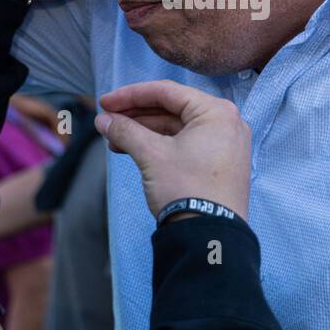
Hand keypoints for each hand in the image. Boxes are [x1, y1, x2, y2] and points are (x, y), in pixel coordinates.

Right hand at [94, 80, 250, 220]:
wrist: (209, 237)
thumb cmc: (187, 190)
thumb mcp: (151, 155)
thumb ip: (125, 131)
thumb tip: (103, 120)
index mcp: (216, 112)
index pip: (167, 92)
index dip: (130, 95)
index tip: (105, 103)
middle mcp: (226, 124)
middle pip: (172, 110)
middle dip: (136, 116)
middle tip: (107, 121)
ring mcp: (226, 146)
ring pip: (177, 129)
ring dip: (145, 133)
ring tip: (115, 141)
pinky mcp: (220, 165)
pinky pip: (187, 145)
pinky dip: (161, 146)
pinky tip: (134, 151)